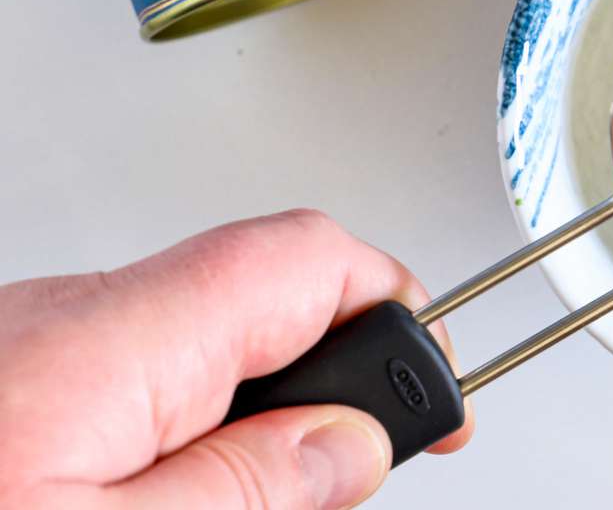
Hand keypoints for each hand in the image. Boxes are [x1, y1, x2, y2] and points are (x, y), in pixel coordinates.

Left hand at [0, 209, 473, 508]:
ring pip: (204, 340)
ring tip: (269, 490)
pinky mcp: (10, 379)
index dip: (400, 313)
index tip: (438, 398)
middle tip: (349, 472)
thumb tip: (351, 446)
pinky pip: (142, 374)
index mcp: (108, 340)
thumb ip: (242, 490)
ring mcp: (33, 344)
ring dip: (259, 414)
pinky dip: (192, 425)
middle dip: (331, 381)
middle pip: (265, 297)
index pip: (308, 258)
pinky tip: (180, 484)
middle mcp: (70, 317)